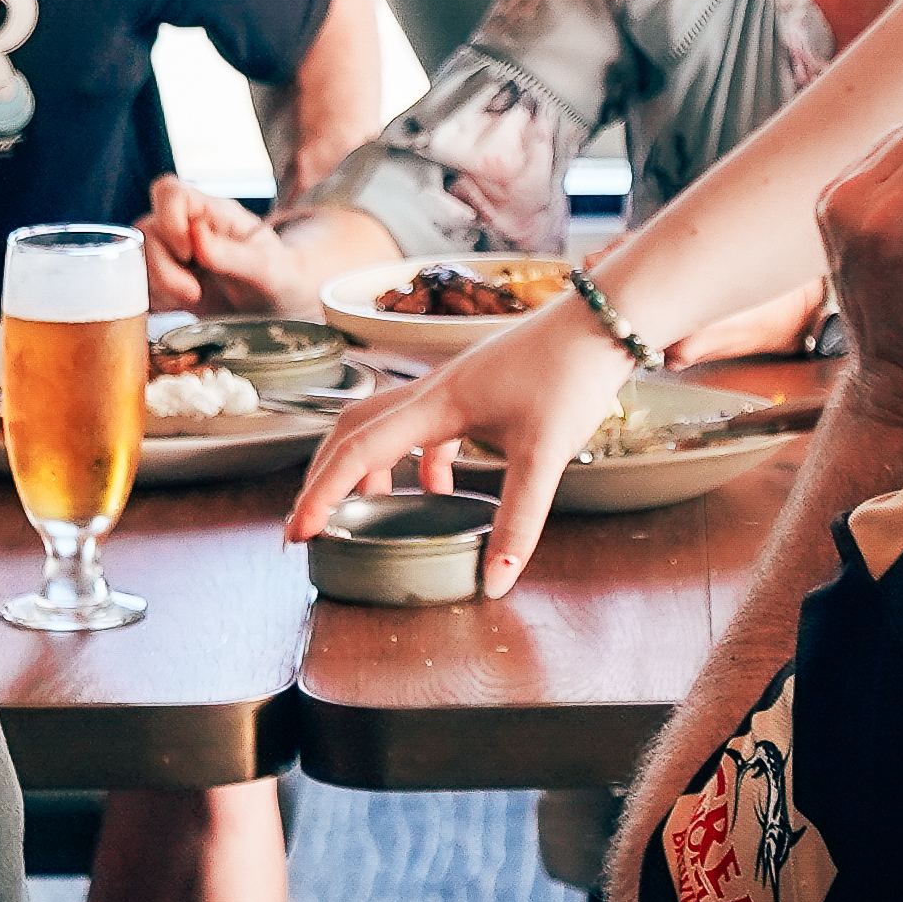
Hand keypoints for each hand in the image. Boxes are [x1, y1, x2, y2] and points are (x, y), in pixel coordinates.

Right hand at [137, 175, 299, 314]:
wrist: (280, 306)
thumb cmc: (279, 278)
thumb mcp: (267, 270)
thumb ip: (232, 254)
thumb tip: (196, 235)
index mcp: (212, 213)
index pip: (169, 192)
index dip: (168, 220)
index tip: (188, 253)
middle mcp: (186, 228)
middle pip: (147, 230)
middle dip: (162, 268)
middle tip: (193, 292)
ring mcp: (172, 253)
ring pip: (137, 259)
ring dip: (157, 286)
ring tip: (192, 299)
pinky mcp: (164, 281)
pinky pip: (138, 285)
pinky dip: (153, 301)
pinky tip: (179, 307)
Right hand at [285, 294, 634, 596]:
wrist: (603, 320)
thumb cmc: (571, 374)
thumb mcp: (545, 456)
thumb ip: (518, 522)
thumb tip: (494, 581)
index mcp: (434, 404)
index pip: (358, 451)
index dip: (321, 493)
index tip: (299, 532)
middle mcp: (430, 391)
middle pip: (352, 431)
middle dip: (324, 478)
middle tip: (310, 525)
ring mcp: (451, 388)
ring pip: (383, 425)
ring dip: (364, 467)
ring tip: (364, 512)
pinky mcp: (473, 390)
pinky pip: (423, 427)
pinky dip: (415, 460)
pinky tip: (439, 488)